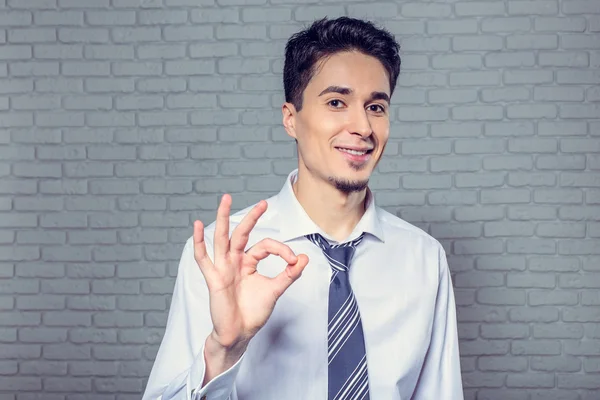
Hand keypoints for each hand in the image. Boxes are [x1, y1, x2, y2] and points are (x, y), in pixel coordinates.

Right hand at [193, 194, 308, 351]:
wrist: (239, 333)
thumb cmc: (253, 312)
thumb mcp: (275, 290)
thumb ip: (289, 274)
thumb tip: (304, 258)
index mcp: (248, 262)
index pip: (265, 246)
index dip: (282, 250)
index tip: (294, 261)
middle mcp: (235, 261)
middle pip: (241, 233)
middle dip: (252, 218)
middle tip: (263, 203)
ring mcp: (223, 268)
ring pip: (222, 238)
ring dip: (223, 218)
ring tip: (225, 199)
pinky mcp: (214, 278)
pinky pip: (203, 258)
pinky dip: (199, 242)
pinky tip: (196, 226)